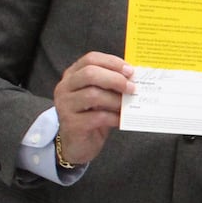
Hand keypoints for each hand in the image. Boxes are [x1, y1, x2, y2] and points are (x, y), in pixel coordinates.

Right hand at [52, 51, 134, 165]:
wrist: (79, 143)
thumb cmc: (93, 114)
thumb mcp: (102, 95)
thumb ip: (113, 84)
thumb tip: (136, 77)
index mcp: (73, 75)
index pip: (90, 59)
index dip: (112, 62)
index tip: (131, 71)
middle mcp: (65, 87)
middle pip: (90, 73)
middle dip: (115, 79)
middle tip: (132, 88)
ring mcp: (65, 105)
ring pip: (93, 95)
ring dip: (116, 100)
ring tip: (127, 106)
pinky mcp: (71, 123)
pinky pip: (97, 117)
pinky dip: (114, 117)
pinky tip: (121, 120)